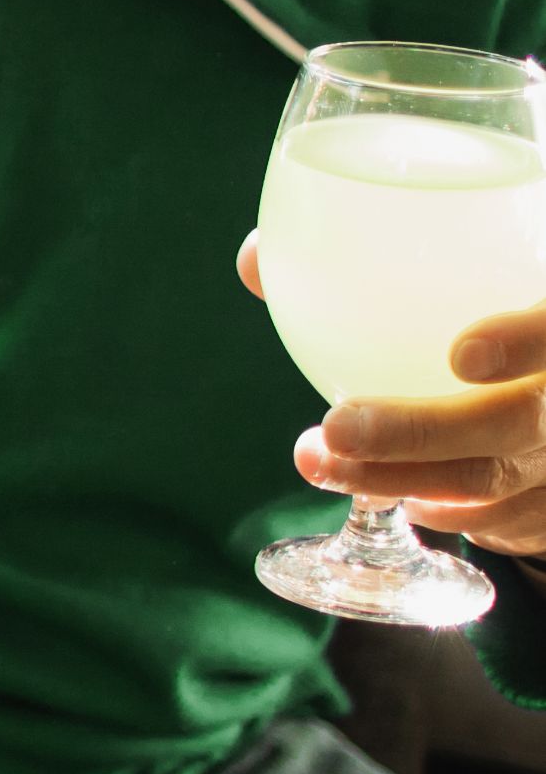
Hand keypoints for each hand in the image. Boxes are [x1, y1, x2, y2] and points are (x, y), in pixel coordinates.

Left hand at [238, 233, 545, 556]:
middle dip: (426, 434)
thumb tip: (255, 262)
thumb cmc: (488, 298)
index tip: (464, 354)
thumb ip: (365, 251)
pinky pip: (514, 523)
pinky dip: (452, 513)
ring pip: (503, 482)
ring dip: (408, 482)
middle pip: (525, 419)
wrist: (540, 372)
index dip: (526, 340)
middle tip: (337, 429)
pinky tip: (395, 497)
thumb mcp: (458, 262)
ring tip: (324, 465)